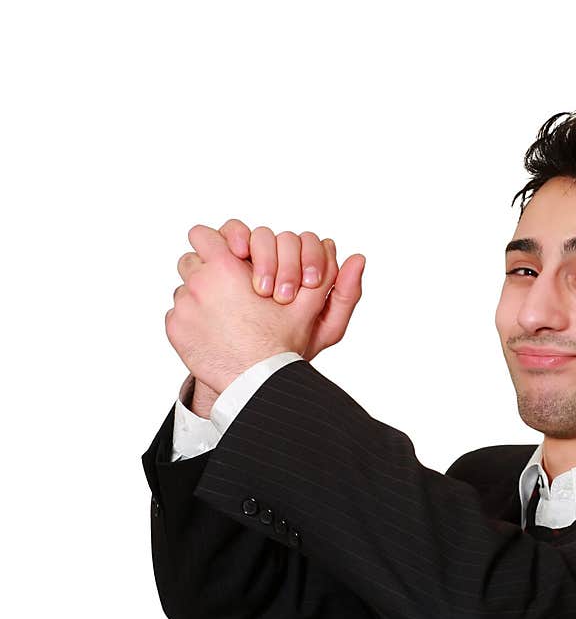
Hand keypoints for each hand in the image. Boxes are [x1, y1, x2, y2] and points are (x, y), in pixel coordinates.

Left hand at [167, 224, 342, 393]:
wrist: (256, 385)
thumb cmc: (283, 346)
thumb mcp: (310, 310)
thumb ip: (329, 280)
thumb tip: (358, 258)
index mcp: (227, 266)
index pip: (205, 234)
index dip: (217, 244)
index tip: (230, 259)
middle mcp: (198, 281)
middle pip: (191, 260)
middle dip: (207, 272)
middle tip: (228, 290)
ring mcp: (184, 306)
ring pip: (184, 289)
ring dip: (200, 298)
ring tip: (224, 316)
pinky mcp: (175, 329)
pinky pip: (178, 316)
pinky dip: (193, 323)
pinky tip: (216, 335)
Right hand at [216, 219, 365, 362]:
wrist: (247, 375)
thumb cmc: (288, 351)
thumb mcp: (323, 330)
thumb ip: (345, 297)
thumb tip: (359, 258)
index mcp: (295, 268)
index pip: (305, 243)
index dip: (311, 256)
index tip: (311, 282)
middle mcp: (267, 259)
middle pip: (275, 237)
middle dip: (283, 259)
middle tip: (284, 294)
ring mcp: (236, 261)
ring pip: (244, 232)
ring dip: (253, 247)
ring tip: (258, 280)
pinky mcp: (209, 266)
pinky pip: (211, 240)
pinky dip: (223, 240)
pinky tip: (232, 259)